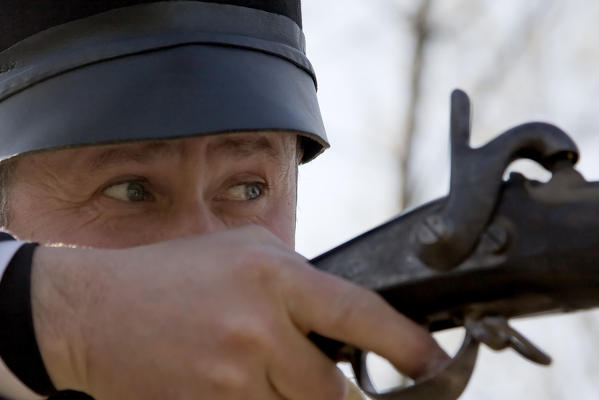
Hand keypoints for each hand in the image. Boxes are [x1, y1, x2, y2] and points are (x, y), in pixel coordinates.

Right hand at [31, 225, 446, 399]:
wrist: (92, 311)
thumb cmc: (174, 273)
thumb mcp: (243, 251)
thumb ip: (299, 281)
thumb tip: (346, 318)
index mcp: (273, 276)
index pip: (361, 314)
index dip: (407, 345)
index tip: (434, 364)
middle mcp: (258, 328)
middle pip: (330, 389)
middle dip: (326, 387)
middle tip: (296, 367)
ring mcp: (230, 378)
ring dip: (288, 397)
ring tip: (250, 363)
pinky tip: (228, 378)